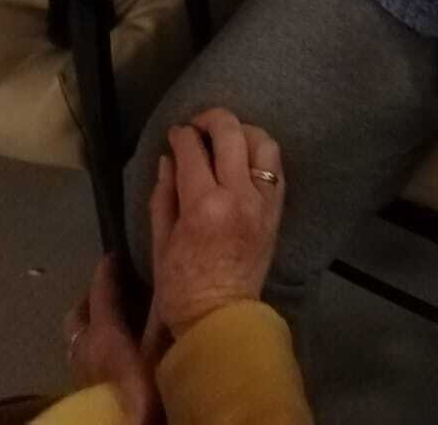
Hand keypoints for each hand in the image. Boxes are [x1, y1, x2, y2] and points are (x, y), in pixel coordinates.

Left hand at [64, 255, 160, 424]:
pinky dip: (92, 349)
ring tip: (112, 325)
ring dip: (89, 326)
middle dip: (91, 299)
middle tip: (112, 292)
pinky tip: (111, 360)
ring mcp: (79, 375)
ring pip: (77, 340)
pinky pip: (81, 360)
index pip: (100, 291)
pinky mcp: (82, 396)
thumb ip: (165, 314)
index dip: (107, 270)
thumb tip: (173, 282)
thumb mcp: (160, 347)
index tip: (115, 254)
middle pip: (77, 315)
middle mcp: (84, 350)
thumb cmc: (142, 392)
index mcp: (102, 333)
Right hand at [149, 108, 284, 339]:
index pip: (193, 150)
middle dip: (211, 119)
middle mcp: (239, 196)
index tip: (175, 134)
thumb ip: (164, 194)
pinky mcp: (276, 212)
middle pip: (231, 133)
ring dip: (243, 131)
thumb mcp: (161, 241)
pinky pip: (275, 168)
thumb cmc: (181, 287)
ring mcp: (263, 202)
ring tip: (226, 138)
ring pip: (263, 142)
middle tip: (197, 125)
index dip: (181, 135)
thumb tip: (168, 158)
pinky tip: (244, 159)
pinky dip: (260, 155)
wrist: (220, 319)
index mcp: (204, 205)